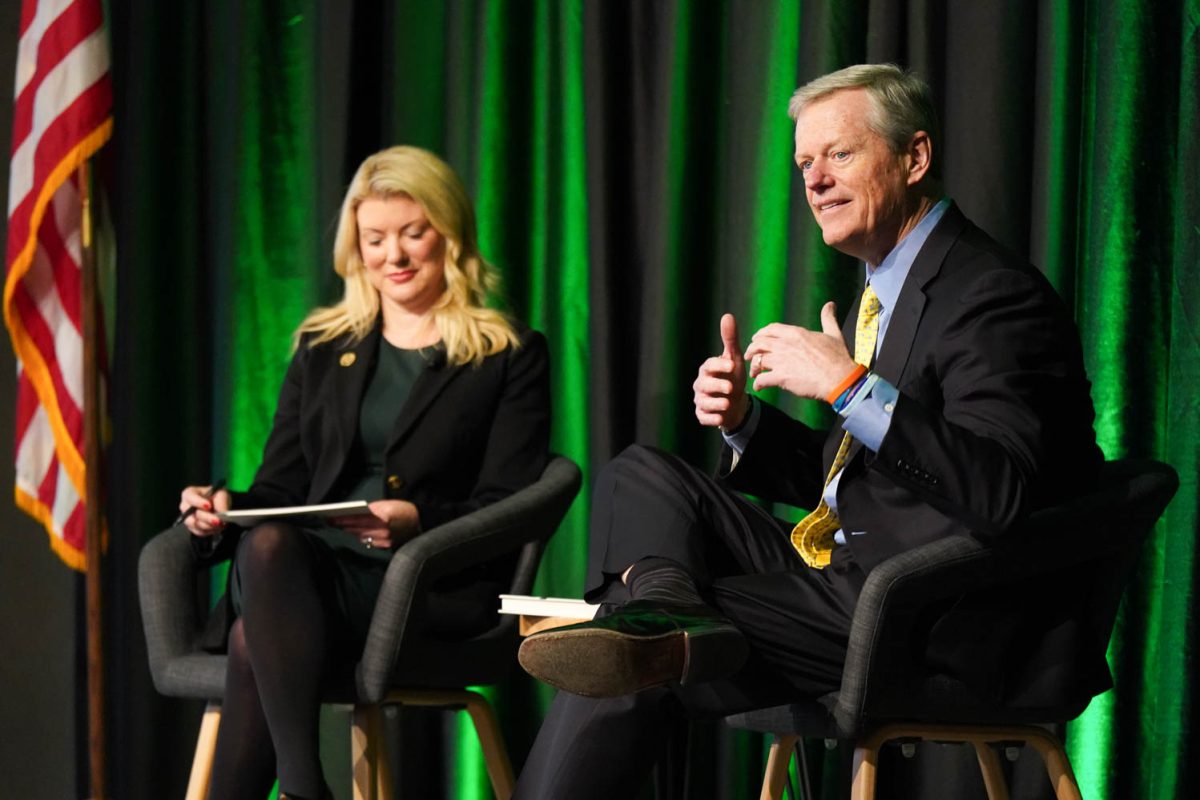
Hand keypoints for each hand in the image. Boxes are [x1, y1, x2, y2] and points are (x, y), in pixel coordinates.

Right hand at [179, 484, 230, 536]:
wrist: (218, 505)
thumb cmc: (216, 496)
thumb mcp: (221, 494)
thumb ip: (221, 502)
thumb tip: (222, 512)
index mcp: (189, 494)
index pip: (191, 498)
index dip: (199, 502)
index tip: (208, 506)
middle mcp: (185, 507)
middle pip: (192, 515)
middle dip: (207, 518)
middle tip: (218, 520)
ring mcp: (188, 519)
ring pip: (196, 525)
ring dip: (209, 526)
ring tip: (220, 524)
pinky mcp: (193, 528)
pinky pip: (200, 532)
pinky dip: (210, 531)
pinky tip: (217, 527)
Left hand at [330, 499, 420, 550]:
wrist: (419, 521)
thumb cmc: (403, 510)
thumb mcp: (387, 504)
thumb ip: (371, 509)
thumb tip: (356, 513)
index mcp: (383, 517)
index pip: (358, 519)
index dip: (343, 519)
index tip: (331, 518)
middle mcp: (383, 531)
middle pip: (358, 530)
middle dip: (344, 526)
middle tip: (331, 523)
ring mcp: (385, 540)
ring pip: (362, 537)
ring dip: (351, 532)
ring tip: (341, 528)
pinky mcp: (386, 546)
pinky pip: (370, 542)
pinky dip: (362, 537)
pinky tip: (356, 534)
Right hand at [694, 313, 750, 429]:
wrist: (737, 402)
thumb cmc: (733, 377)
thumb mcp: (735, 359)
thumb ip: (730, 339)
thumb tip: (727, 315)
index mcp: (708, 369)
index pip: (709, 365)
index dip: (719, 365)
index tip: (732, 365)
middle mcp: (701, 384)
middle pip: (704, 384)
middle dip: (716, 385)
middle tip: (730, 387)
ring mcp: (701, 400)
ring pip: (703, 402)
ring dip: (715, 403)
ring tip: (727, 403)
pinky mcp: (703, 415)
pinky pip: (704, 417)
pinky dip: (712, 419)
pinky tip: (721, 418)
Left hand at [744, 301, 858, 400]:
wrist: (840, 379)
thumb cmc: (838, 358)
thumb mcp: (834, 334)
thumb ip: (828, 318)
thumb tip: (830, 304)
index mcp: (796, 333)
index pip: (771, 329)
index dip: (761, 334)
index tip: (757, 339)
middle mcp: (785, 344)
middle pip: (760, 343)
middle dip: (752, 349)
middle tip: (749, 355)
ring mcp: (782, 361)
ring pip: (758, 360)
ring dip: (753, 367)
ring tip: (754, 373)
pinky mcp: (781, 377)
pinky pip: (762, 379)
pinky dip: (758, 384)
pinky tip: (759, 387)